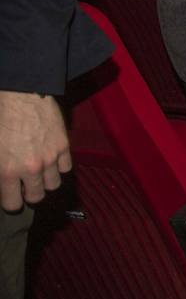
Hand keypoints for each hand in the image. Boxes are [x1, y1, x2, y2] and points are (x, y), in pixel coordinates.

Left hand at [0, 91, 71, 209]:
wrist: (19, 94)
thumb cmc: (1, 118)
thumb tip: (3, 179)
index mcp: (7, 171)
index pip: (13, 204)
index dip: (12, 201)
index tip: (12, 196)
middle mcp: (30, 168)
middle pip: (37, 197)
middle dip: (30, 194)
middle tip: (26, 185)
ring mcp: (50, 158)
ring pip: (54, 184)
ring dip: (46, 181)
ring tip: (40, 172)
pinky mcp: (63, 145)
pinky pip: (66, 167)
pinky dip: (59, 166)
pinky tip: (51, 159)